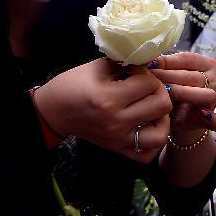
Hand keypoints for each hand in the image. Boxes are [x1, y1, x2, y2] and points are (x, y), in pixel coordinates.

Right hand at [33, 58, 171, 161]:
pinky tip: (147, 126)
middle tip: (148, 88)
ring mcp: (118, 139)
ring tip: (152, 108)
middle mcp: (116, 122)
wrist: (52, 111)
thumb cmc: (72, 84)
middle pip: (162, 106)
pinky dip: (152, 141)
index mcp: (109, 99)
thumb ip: (126, 63)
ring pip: (161, 134)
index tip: (135, 72)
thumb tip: (151, 61)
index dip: (146, 73)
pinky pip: (147, 154)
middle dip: (159, 91)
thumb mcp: (98, 66)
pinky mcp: (117, 150)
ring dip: (162, 119)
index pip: (148, 84)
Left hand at [148, 52, 215, 136]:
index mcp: (207, 64)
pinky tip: (204, 115)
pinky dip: (214, 119)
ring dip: (183, 93)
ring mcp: (215, 99)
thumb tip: (148, 61)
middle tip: (150, 79)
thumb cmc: (171, 91)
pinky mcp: (211, 120)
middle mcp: (215, 79)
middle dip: (169, 77)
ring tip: (163, 92)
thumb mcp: (168, 75)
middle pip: (193, 76)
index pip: (187, 59)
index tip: (150, 64)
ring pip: (203, 93)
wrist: (176, 118)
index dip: (168, 61)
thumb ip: (163, 67)